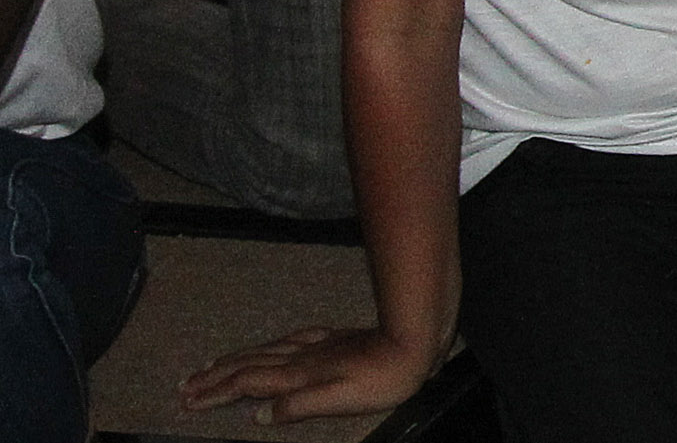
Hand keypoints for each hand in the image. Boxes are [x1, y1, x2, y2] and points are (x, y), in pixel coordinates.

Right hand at [182, 325, 441, 420]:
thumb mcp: (341, 401)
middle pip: (248, 364)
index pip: (246, 383)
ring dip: (234, 359)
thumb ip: (299, 406)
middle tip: (185, 384)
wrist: (414, 341)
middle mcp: (301, 357)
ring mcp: (316, 345)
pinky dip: (268, 346)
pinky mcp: (332, 338)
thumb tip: (259, 415)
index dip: (216, 393)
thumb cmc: (382, 379)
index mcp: (298, 375)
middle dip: (214, 376)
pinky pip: (288, 340)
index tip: (187, 401)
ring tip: (211, 364)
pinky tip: (269, 346)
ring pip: (264, 351)